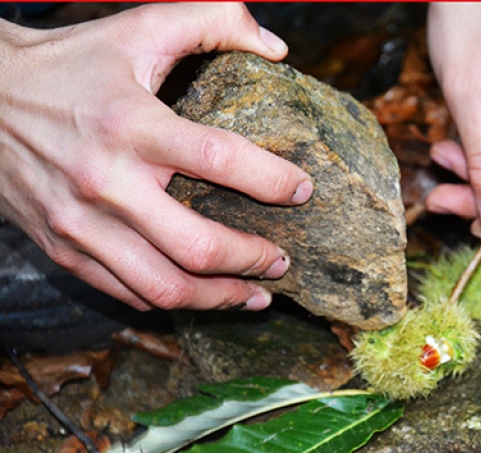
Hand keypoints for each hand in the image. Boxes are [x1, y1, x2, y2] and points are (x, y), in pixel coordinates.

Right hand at [0, 3, 312, 310]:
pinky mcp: (63, 248)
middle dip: (254, 259)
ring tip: (256, 293)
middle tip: (283, 259)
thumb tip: (278, 48)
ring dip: (221, 297)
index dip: (273, 180)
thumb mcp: (139, 28)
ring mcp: (81, 224)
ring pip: (165, 287)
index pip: (220, 159)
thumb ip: (213, 20)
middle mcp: (105, 181)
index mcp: (130, 124)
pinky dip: (172, 300)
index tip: (303, 190)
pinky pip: (127, 293)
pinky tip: (200, 293)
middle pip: (198, 246)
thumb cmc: (70, 64)